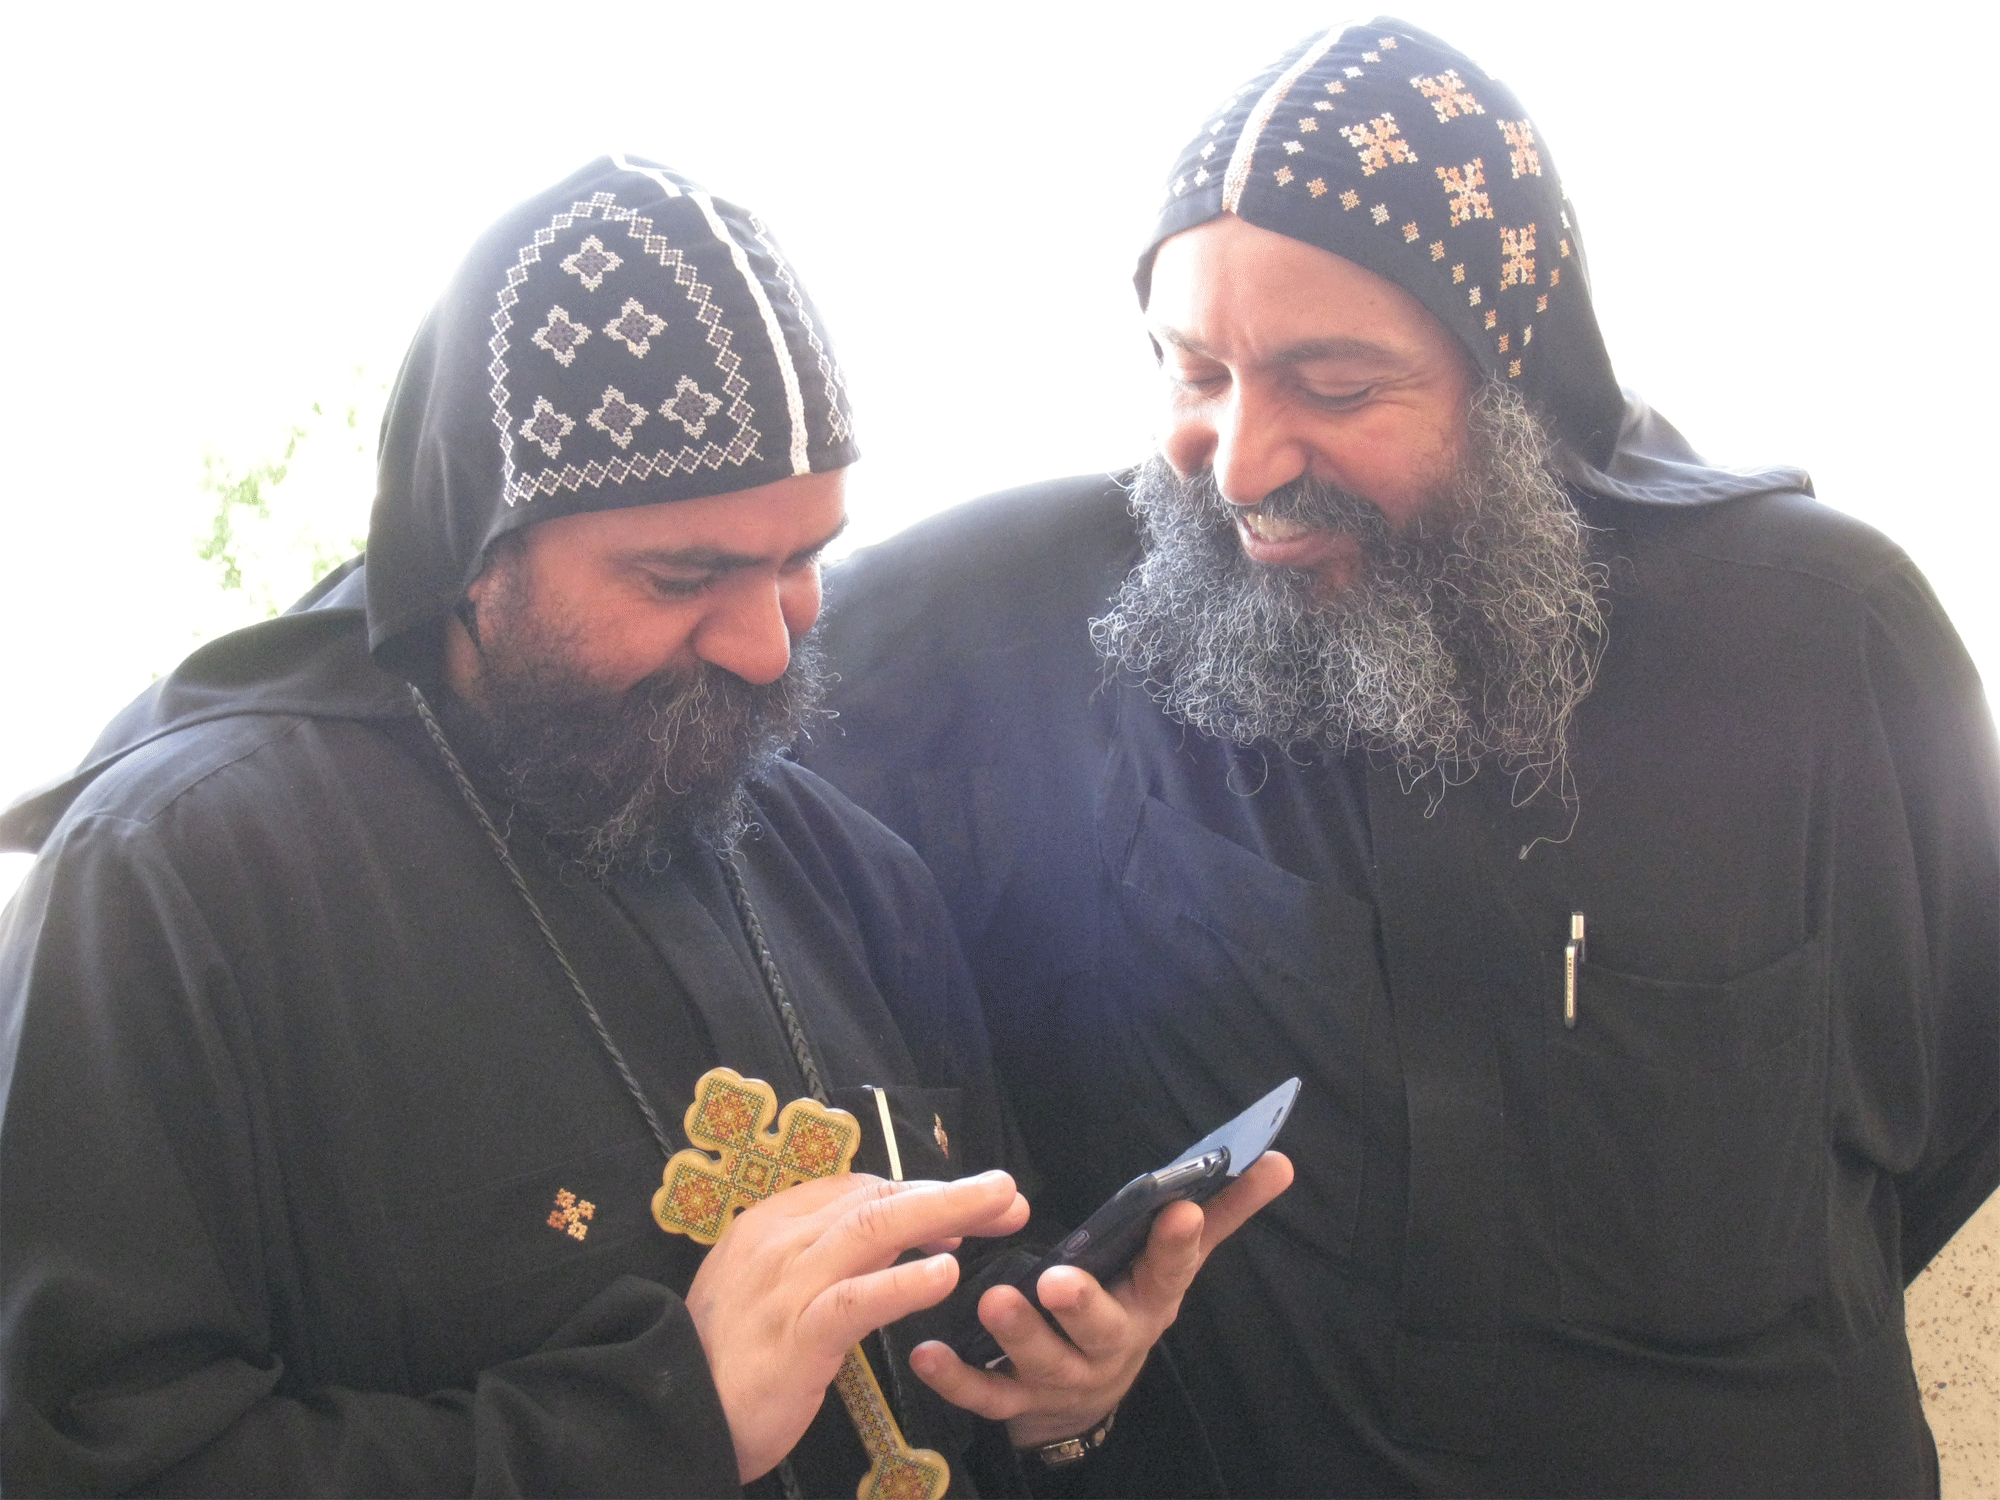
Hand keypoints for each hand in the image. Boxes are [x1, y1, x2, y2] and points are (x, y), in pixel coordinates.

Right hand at [684, 1169, 1028, 1481]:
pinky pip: (856, 1299)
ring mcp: (787, 1284)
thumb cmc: (726, 1357)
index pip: (858, 1190)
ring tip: (998, 1208)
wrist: (673, 1414)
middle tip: (1008, 1194)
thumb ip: (823, 1260)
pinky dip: (903, 1282)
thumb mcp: (769, 1290)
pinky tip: (945, 1275)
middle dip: (950, 1194)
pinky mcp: (796, 1335)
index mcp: (771, 1224)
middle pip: (877, 1199)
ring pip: (875, 1229)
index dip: (919, 1193)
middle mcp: (780, 1241)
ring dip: (945, 1213)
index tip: (966, 1209)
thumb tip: (900, 1241)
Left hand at [907, 1151, 1292, 1447]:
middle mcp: (1112, 1344)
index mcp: (1151, 1301)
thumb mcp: (1173, 1262)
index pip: (1171, 1269)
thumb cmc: (1129, 1305)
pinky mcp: (1019, 1403)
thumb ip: (1221, 1211)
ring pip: (1042, 1362)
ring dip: (1017, 1335)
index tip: (1179, 1208)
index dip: (1177, 1243)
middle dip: (1082, 1305)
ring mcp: (1064, 1378)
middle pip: (1102, 1329)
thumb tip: (1281, 1161)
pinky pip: (986, 1396)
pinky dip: (956, 1379)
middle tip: (1057, 1280)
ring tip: (992, 1301)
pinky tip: (927, 1354)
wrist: (1088, 1401)